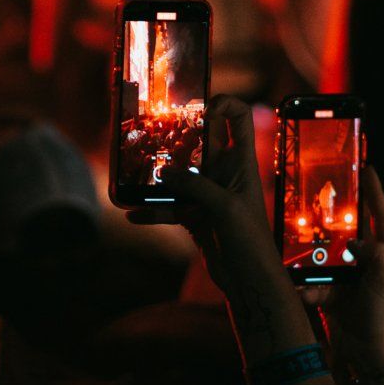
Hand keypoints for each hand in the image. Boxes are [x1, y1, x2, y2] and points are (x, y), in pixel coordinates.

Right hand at [127, 96, 276, 291]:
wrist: (250, 281)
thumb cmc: (250, 241)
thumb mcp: (225, 208)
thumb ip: (195, 186)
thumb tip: (164, 173)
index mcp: (241, 163)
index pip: (238, 119)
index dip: (224, 104)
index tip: (199, 105)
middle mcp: (224, 173)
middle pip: (200, 142)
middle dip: (176, 136)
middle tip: (151, 131)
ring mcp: (208, 195)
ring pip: (179, 175)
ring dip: (158, 175)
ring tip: (134, 172)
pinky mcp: (196, 216)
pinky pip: (169, 207)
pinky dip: (153, 210)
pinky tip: (133, 213)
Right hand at [318, 169, 383, 373]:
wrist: (372, 356)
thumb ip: (374, 252)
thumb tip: (354, 243)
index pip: (383, 216)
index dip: (375, 192)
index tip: (368, 168)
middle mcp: (370, 263)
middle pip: (350, 231)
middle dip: (335, 219)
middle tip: (320, 197)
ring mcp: (351, 279)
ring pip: (327, 256)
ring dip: (312, 255)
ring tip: (297, 243)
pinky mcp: (333, 295)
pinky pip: (314, 283)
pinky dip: (305, 286)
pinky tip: (298, 287)